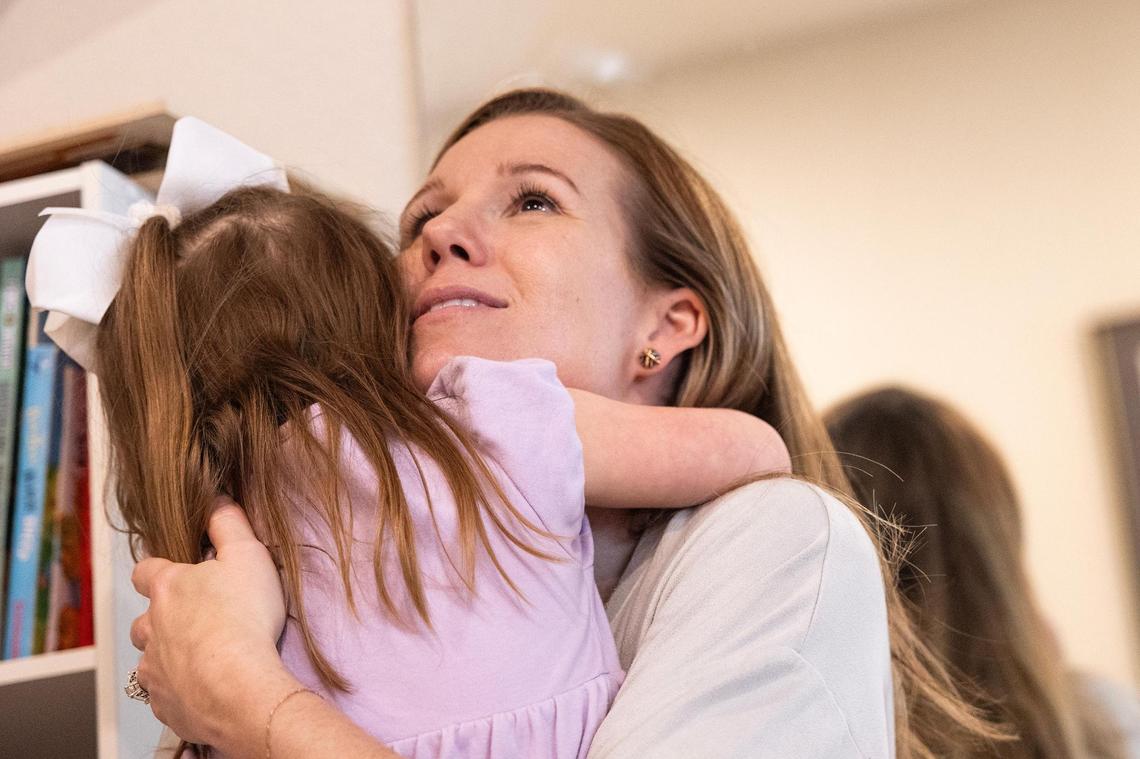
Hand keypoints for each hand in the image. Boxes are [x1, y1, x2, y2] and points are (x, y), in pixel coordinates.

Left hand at [130, 497, 292, 745]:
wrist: (237, 687)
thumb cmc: (244, 618)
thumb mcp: (247, 556)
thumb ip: (229, 524)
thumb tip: (216, 498)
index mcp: (167, 588)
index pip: (145, 571)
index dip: (158, 571)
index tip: (175, 575)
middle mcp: (151, 627)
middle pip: (143, 620)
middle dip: (162, 620)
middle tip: (198, 622)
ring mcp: (153, 668)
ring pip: (150, 658)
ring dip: (168, 655)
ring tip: (201, 658)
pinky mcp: (163, 702)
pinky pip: (164, 693)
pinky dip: (178, 688)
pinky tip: (204, 687)